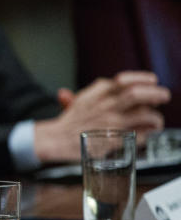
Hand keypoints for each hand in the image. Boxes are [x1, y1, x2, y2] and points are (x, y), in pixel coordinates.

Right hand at [35, 71, 169, 161]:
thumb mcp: (78, 101)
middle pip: (138, 94)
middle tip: (164, 96)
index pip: (125, 79)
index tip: (152, 80)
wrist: (56, 140)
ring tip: (156, 121)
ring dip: (156, 118)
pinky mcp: (116, 140)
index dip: (143, 79)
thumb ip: (93, 92)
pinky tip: (147, 134)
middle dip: (156, 93)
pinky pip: (141, 135)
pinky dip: (148, 134)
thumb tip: (106, 84)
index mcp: (98, 93)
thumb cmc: (68, 122)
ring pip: (145, 115)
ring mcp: (112, 123)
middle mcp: (106, 105)